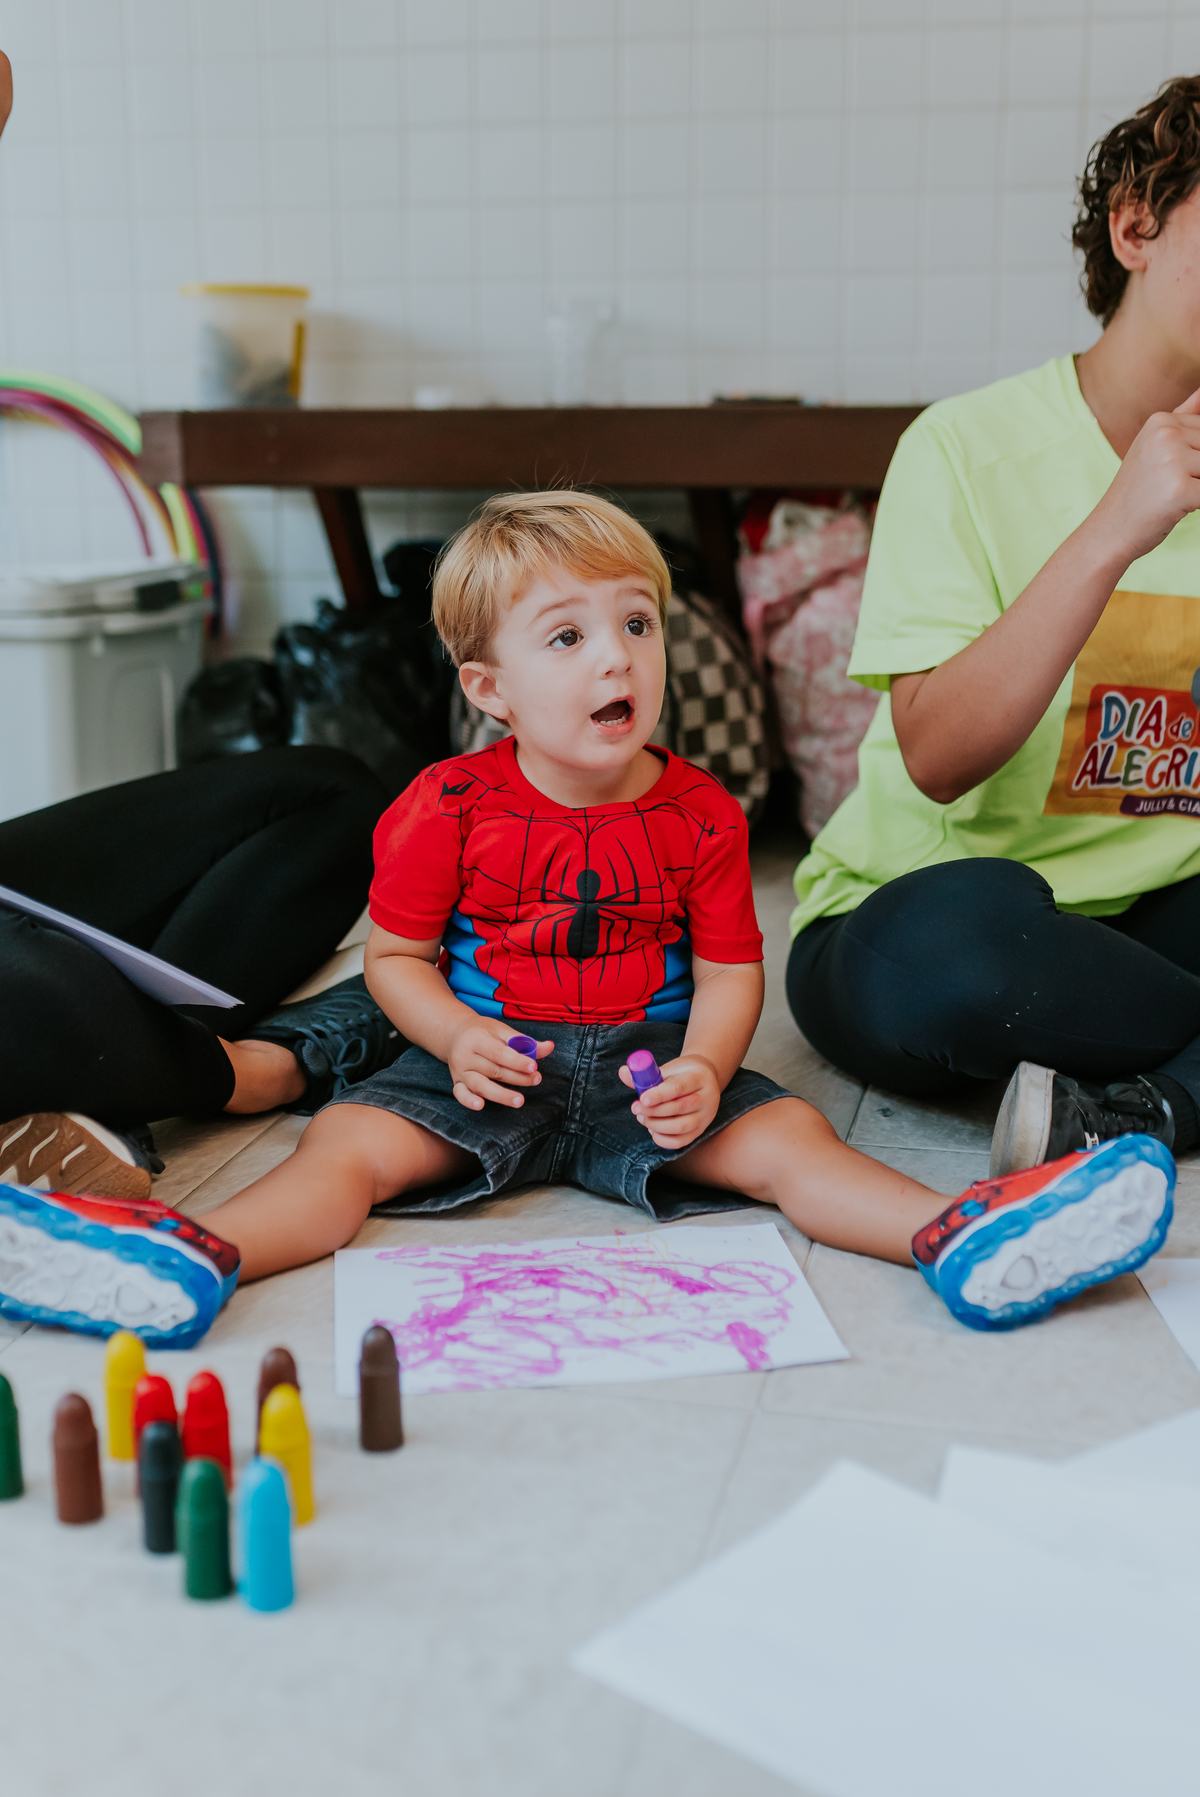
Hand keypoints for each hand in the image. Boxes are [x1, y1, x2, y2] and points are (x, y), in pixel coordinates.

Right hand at [447, 1023, 552, 1111]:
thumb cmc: (483, 1032)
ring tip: (519, 1100)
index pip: (499, 1052)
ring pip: (480, 1085)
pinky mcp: (457, 1082)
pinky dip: (468, 1101)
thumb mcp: (502, 1031)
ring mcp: (460, 1071)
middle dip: (517, 1077)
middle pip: (493, 1070)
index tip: (533, 1066)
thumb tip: (549, 1047)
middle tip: (535, 1080)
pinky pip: (460, 1094)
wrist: (455, 1034)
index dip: (517, 1061)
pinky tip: (480, 1106)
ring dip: (500, 1094)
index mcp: (477, 1039)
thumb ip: (524, 1041)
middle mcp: (466, 1055)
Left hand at [619, 1053, 720, 1149]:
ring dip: (656, 1125)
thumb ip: (646, 1074)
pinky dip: (662, 1139)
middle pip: (680, 1108)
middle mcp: (707, 1098)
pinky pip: (680, 1142)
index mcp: (699, 1077)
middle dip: (653, 1111)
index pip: (680, 1087)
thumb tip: (622, 1072)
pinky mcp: (700, 1131)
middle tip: (635, 1108)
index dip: (659, 1095)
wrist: (705, 1079)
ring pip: (680, 1127)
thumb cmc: (682, 1073)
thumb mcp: (668, 1069)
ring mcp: (706, 1117)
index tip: (642, 1099)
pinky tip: (652, 1129)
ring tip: (642, 1117)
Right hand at [1094, 386, 1199, 565]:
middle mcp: (1166, 435)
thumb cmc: (1137, 492)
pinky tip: (1176, 507)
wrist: (1109, 531)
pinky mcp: (1179, 489)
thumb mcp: (1155, 446)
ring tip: (1174, 495)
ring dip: (1198, 486)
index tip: (1170, 471)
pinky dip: (1198, 503)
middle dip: (1198, 471)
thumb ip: (1186, 415)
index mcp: (1161, 420)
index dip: (1195, 458)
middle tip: (1170, 485)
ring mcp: (1172, 461)